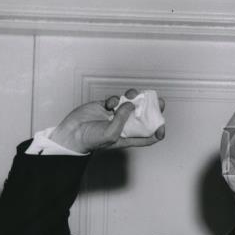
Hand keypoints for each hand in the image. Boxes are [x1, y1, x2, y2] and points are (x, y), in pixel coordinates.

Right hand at [49, 89, 165, 152]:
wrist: (72, 133)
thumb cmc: (91, 140)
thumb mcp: (111, 133)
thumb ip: (122, 119)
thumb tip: (131, 104)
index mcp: (128, 137)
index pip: (147, 136)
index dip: (157, 132)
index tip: (162, 126)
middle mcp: (124, 126)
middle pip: (142, 117)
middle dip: (152, 109)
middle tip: (159, 102)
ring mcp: (114, 116)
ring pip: (130, 104)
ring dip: (134, 98)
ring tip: (134, 94)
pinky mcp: (104, 107)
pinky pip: (115, 100)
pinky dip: (115, 99)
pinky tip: (110, 103)